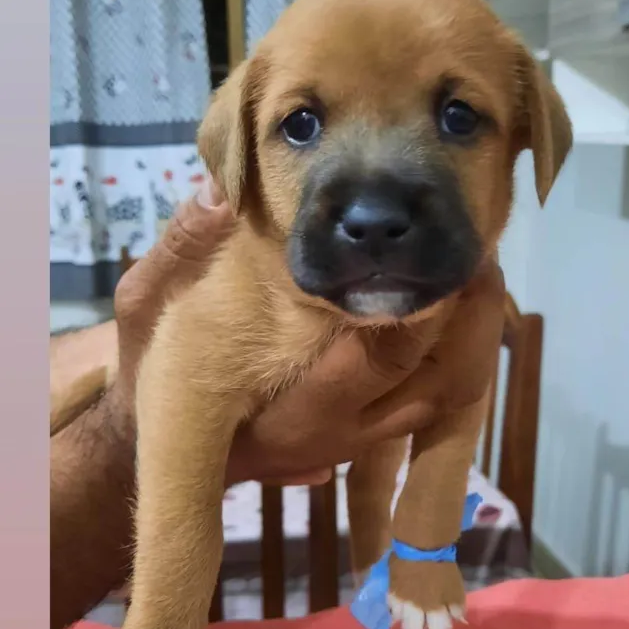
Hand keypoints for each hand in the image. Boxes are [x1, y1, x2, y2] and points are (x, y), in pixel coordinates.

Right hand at [112, 180, 504, 487]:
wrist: (162, 439)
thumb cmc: (155, 365)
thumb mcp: (148, 303)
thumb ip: (182, 248)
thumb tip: (219, 189)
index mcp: (292, 405)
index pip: (383, 355)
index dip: (427, 305)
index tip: (441, 244)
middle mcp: (341, 431)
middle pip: (441, 382)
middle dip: (470, 313)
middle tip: (480, 249)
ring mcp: (363, 440)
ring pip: (451, 397)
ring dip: (476, 333)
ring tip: (481, 268)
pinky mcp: (373, 436)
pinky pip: (440, 403)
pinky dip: (462, 351)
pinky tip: (460, 301)